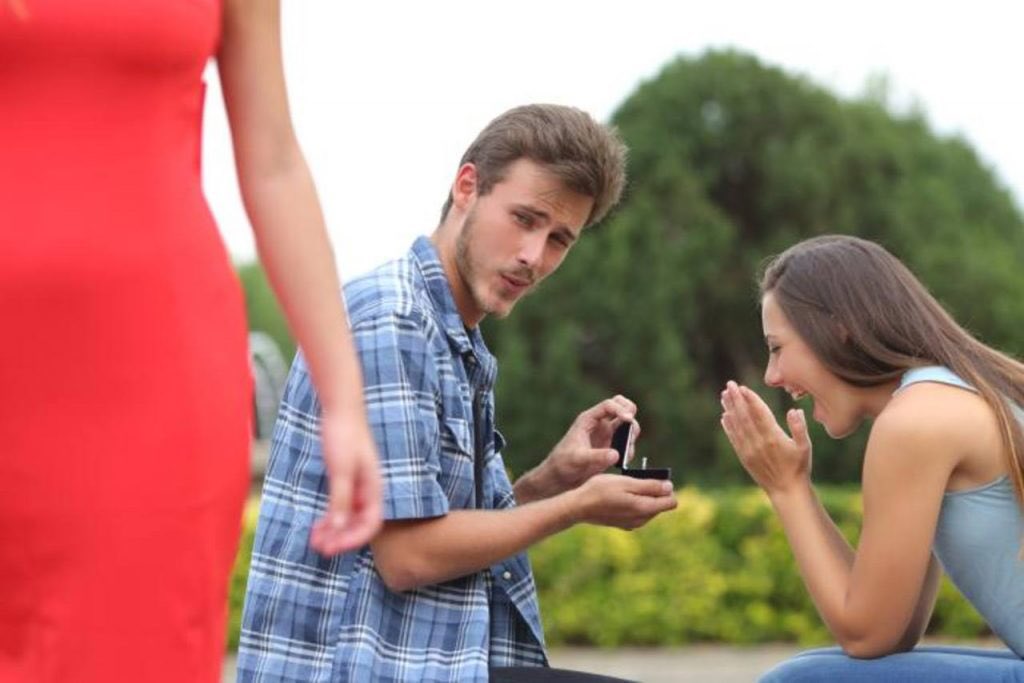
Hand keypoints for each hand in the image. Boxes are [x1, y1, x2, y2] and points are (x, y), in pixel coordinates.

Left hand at [309, 409, 382, 554]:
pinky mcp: (346, 480)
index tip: (332, 548)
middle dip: (341, 539)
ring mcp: (358, 486)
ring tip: (315, 541)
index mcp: (374, 489)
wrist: (340, 410)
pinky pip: (341, 507)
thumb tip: (338, 528)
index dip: (353, 540)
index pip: (370, 524)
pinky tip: (317, 526)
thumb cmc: (344, 436)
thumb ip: (341, 500)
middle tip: (320, 549)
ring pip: (349, 518)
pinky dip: (330, 519)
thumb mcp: (341, 471)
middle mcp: (369, 490)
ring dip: (334, 532)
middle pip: (360, 525)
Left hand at [544, 395, 640, 492]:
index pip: (608, 405)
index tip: (628, 419)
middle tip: (631, 426)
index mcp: (588, 420)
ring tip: (627, 445)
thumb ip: (597, 457)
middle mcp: (599, 423)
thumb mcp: (578, 459)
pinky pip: (626, 441)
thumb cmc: (563, 464)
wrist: (561, 477)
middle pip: (620, 405)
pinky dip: (630, 446)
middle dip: (630, 412)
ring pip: (626, 423)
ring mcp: (606, 434)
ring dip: (632, 430)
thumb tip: (616, 454)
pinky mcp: (611, 446)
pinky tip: (624, 458)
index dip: (620, 409)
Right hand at [571, 473, 676, 529]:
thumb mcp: (626, 482)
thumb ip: (650, 485)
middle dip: (654, 492)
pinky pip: (638, 513)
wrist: (579, 506)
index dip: (665, 488)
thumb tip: (670, 487)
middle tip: (634, 481)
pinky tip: (619, 496)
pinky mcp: (623, 524)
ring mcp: (632, 524)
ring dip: (642, 497)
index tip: (651, 479)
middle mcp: (641, 520)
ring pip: (649, 509)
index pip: (671, 502)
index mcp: (644, 508)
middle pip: (660, 505)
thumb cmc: (601, 490)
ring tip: (624, 487)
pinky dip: (633, 503)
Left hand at [719, 381, 811, 496]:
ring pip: (737, 426)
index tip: (742, 387)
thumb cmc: (799, 467)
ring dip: (730, 409)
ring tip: (724, 395)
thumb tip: (794, 410)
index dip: (750, 399)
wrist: (786, 490)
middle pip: (744, 416)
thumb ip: (799, 427)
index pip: (759, 413)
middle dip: (736, 399)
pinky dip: (728, 427)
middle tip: (729, 385)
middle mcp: (758, 442)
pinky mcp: (744, 457)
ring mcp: (749, 450)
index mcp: (773, 437)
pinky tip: (724, 416)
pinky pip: (734, 439)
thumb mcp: (805, 447)